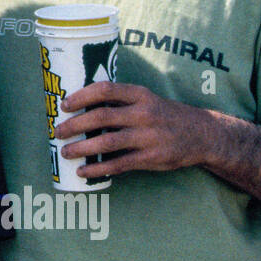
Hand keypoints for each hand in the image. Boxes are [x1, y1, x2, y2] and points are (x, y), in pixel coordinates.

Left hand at [56, 81, 214, 178]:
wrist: (201, 134)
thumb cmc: (164, 115)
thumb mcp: (147, 99)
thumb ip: (120, 101)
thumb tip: (81, 108)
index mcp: (140, 94)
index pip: (105, 89)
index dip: (81, 96)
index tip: (64, 105)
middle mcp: (143, 113)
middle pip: (101, 116)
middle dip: (75, 125)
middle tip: (58, 132)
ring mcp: (148, 136)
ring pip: (107, 142)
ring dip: (81, 148)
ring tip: (65, 152)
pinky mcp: (151, 157)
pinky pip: (118, 164)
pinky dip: (97, 169)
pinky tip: (83, 171)